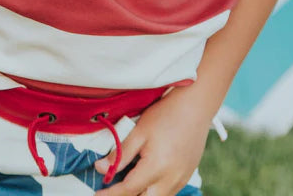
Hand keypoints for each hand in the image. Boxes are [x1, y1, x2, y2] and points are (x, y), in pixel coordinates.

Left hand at [93, 87, 211, 195]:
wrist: (195, 105)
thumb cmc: (167, 114)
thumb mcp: (139, 131)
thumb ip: (121, 153)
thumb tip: (101, 168)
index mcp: (157, 168)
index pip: (129, 190)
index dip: (110, 194)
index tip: (97, 194)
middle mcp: (171, 180)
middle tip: (112, 190)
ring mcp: (181, 180)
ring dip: (141, 195)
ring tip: (126, 184)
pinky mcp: (186, 176)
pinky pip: (167, 193)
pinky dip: (153, 191)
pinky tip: (145, 180)